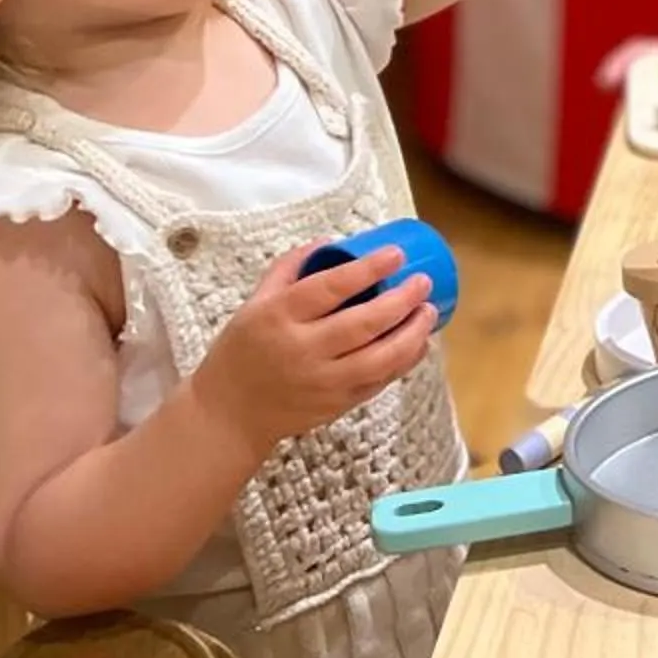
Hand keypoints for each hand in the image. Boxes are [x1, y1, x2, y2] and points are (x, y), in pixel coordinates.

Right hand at [192, 246, 436, 452]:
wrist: (228, 414)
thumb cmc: (242, 350)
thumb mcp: (255, 303)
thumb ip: (290, 269)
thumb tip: (332, 243)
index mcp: (278, 316)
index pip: (329, 288)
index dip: (368, 269)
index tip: (396, 254)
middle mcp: (302, 350)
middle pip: (362, 324)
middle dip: (401, 301)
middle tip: (423, 282)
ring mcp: (321, 382)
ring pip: (378, 359)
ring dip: (411, 335)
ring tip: (429, 312)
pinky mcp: (335, 405)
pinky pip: (377, 383)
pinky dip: (402, 363)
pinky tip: (417, 344)